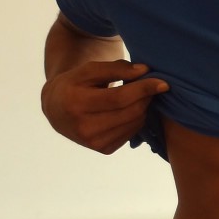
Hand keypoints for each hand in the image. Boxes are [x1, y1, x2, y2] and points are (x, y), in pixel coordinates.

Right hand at [41, 60, 168, 154]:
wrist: (56, 109)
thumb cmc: (74, 84)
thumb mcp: (88, 70)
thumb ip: (115, 68)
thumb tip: (144, 70)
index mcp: (76, 104)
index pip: (119, 98)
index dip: (143, 89)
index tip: (163, 83)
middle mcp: (84, 128)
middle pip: (130, 112)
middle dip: (146, 98)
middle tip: (150, 86)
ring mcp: (94, 143)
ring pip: (134, 124)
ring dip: (143, 108)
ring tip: (137, 96)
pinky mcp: (103, 150)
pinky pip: (131, 133)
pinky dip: (136, 119)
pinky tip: (130, 110)